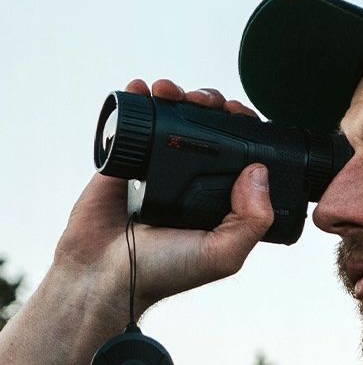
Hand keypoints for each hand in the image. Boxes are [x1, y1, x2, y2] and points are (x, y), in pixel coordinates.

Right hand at [55, 79, 273, 315]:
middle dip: (211, 104)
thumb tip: (258, 172)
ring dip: (178, 95)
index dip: (244, 127)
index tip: (240, 114)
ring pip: (176, 117)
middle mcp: (193, 176)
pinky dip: (141, 97)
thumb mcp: (222, 254)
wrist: (100, 275)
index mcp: (220, 195)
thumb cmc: (164, 271)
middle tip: (207, 102)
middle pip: (210, 126)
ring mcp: (159, 164)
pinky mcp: (125, 158)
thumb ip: (251, 221)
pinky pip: (135, 120)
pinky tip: (145, 88)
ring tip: (172, 91)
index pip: (241, 150)